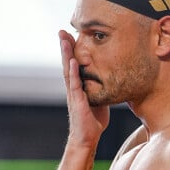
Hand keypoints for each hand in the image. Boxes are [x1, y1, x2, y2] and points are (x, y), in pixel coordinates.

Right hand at [59, 30, 109, 148]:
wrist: (87, 138)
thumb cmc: (92, 120)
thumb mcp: (98, 99)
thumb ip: (98, 88)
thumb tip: (108, 78)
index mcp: (78, 86)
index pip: (73, 64)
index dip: (71, 50)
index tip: (71, 35)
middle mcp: (73, 87)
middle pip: (67, 63)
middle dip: (65, 47)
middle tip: (62, 31)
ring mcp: (74, 94)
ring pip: (68, 70)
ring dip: (65, 54)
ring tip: (64, 39)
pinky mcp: (77, 101)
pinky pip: (75, 85)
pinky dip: (73, 72)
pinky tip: (72, 61)